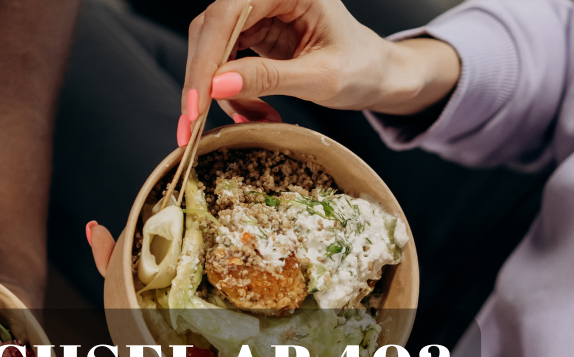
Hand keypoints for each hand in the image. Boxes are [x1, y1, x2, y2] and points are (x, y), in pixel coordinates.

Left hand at [85, 221, 408, 356]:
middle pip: (168, 290)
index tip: (96, 234)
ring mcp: (242, 333)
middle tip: (131, 211)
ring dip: (198, 245)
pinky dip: (251, 261)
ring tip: (181, 207)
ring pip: (212, 281)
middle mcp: (207, 345)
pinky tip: (248, 232)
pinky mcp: (279, 329)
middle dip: (148, 248)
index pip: (138, 319)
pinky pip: (259, 289)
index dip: (115, 278)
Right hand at [181, 0, 459, 119]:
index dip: (206, 59)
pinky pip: (222, 63)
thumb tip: (215, 85)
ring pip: (210, 49)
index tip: (196, 103)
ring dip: (217, 92)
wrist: (378, 74)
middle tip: (195, 126)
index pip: (228, 14)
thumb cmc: (363, 68)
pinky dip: (229, 93)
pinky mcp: (251, 34)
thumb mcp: (320, 79)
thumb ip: (268, 79)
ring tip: (249, 119)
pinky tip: (250, 112)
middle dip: (202, 81)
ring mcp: (257, 13)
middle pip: (210, 30)